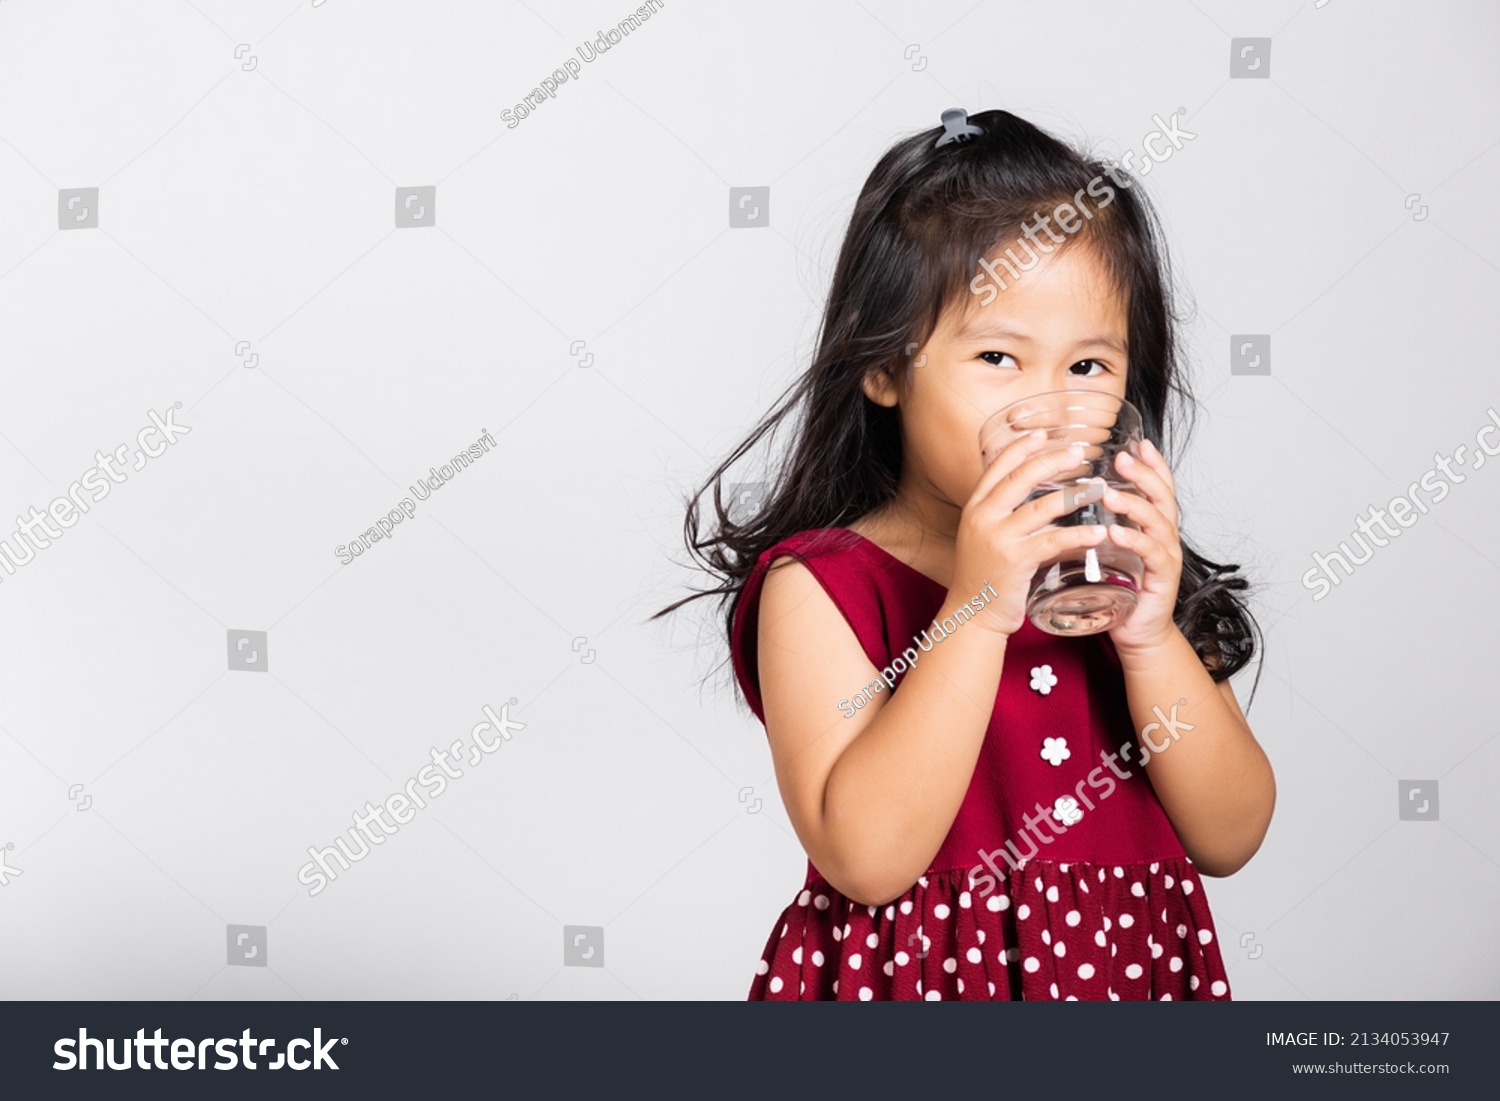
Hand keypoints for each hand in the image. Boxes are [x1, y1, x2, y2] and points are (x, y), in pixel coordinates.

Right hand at [953, 430, 1111, 637]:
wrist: (972, 613)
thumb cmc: (984, 576)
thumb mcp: (985, 536)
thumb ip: (1004, 514)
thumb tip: (1035, 493)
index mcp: (975, 507)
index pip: (997, 466)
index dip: (1021, 447)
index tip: (1043, 433)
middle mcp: (983, 517)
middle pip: (1021, 478)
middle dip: (1053, 461)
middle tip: (1080, 452)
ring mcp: (998, 538)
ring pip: (1042, 506)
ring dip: (1075, 495)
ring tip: (1099, 489)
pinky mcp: (1016, 560)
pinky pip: (1054, 540)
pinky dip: (1079, 534)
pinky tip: (1098, 532)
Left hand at [1103, 438, 1183, 656]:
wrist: (1134, 630)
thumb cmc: (1117, 587)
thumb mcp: (1106, 548)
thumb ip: (1098, 523)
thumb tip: (1067, 498)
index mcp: (1151, 525)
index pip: (1157, 487)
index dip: (1151, 464)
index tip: (1137, 443)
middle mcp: (1164, 536)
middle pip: (1162, 496)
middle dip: (1144, 474)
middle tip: (1122, 458)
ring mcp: (1166, 556)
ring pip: (1158, 522)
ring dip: (1134, 505)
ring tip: (1110, 494)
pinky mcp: (1162, 578)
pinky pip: (1153, 554)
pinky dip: (1135, 541)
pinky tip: (1117, 532)